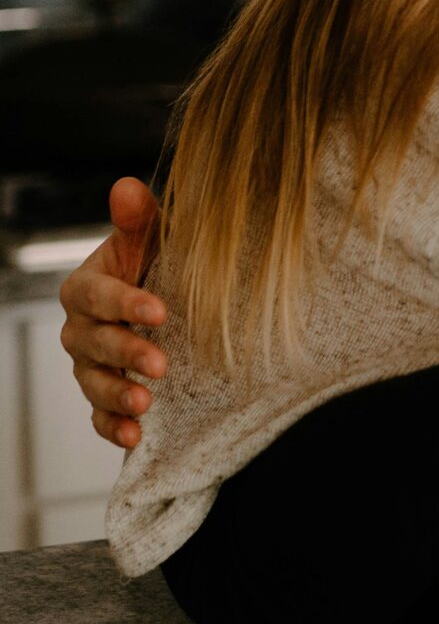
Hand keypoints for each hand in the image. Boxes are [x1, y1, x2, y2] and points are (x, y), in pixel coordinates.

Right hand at [58, 178, 166, 450]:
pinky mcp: (105, 398)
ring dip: (117, 394)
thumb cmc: (158, 264)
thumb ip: (138, 219)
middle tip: (160, 364)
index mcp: (86, 287)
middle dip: (126, 352)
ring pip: (93, 382)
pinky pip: (99, 417)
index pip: (96, 295)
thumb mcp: (153, 238)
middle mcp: (81, 329)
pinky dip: (113, 428)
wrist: (173, 302)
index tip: (159, 310)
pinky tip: (135, 436)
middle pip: (94, 343)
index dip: (124, 302)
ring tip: (145, 403)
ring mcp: (90, 366)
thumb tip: (127, 187)